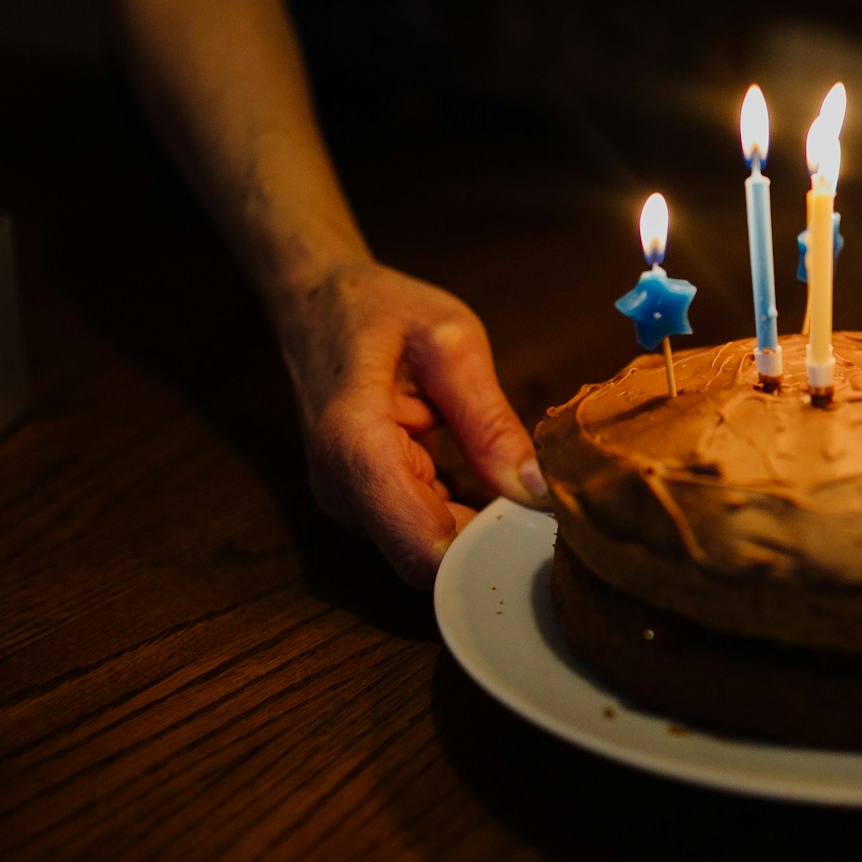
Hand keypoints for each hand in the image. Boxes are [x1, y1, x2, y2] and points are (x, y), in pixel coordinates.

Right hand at [273, 260, 546, 586]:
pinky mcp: (360, 501)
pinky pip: (419, 530)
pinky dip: (458, 516)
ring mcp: (347, 502)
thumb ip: (492, 423)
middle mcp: (343, 492)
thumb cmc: (379, 309)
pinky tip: (486, 483)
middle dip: (489, 543)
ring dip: (476, 529)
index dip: (489, 550)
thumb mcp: (452, 344)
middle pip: (430, 559)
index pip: (427, 550)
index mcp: (357, 450)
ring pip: (427, 549)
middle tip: (546, 507)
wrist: (315, 302)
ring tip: (517, 484)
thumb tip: (535, 494)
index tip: (541, 527)